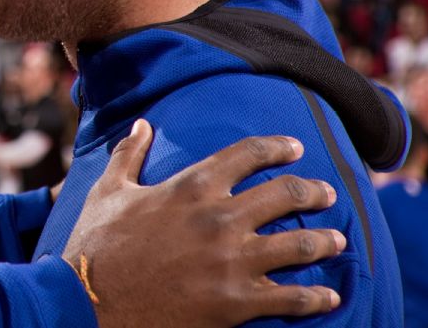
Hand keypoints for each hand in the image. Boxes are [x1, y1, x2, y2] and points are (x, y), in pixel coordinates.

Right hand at [62, 119, 343, 327]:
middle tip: (327, 194)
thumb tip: (142, 125)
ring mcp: (232, 261)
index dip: (277, 147)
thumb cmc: (96, 245)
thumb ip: (129, 155)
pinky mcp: (236, 302)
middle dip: (313, 191)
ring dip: (324, 240)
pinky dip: (317, 297)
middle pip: (285, 194)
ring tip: (337, 239)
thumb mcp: (108, 192)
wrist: (90, 301)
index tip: (294, 148)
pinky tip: (330, 296)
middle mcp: (220, 218)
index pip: (248, 154)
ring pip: (300, 244)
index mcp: (191, 186)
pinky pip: (292, 298)